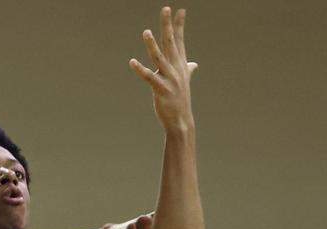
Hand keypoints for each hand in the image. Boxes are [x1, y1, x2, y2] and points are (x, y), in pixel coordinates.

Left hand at [129, 7, 196, 132]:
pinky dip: (140, 70)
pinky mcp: (161, 90)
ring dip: (152, 45)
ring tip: (145, 31)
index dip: (179, 25)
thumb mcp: (185, 81)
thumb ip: (188, 70)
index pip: (179, 41)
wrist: (181, 121)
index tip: (180, 10)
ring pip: (159, 58)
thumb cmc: (181, 100)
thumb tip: (194, 64)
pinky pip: (149, 77)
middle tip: (165, 8)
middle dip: (167, 26)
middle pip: (170, 43)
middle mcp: (176, 69)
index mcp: (180, 65)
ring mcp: (170, 79)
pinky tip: (132, 62)